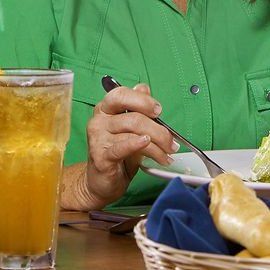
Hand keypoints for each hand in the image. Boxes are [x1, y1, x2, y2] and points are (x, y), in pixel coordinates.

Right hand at [63, 82, 176, 211]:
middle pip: (134, 117)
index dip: (142, 100)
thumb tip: (144, 88)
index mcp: (106, 109)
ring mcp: (98, 138)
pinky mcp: (100, 156)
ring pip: (134, 133)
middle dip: (158, 130)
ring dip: (157, 146)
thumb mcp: (130, 129)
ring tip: (166, 155)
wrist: (102, 182)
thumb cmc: (118, 153)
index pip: (122, 94)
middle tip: (171, 142)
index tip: (159, 111)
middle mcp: (99, 120)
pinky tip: (147, 145)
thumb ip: (137, 109)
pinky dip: (138, 145)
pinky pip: (122, 147)